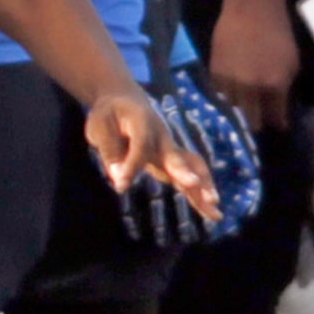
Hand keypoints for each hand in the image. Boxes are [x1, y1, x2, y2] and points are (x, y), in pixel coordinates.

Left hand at [84, 87, 220, 226]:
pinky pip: (190, 176)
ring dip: (202, 187)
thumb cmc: (110, 113)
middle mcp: (162, 137)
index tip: (120, 186)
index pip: (140, 148)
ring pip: (192, 167)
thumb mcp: (99, 126)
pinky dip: (200, 194)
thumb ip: (109, 150)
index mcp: (142, 123)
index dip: (131, 167)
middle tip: (192, 184)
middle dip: (183, 171)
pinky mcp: (172, 161)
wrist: (126, 100)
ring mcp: (170, 149)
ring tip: (214, 209)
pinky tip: (212, 213)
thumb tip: (117, 177)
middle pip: (176, 156)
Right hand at [209, 0, 300, 131]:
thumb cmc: (278, 33)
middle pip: (251, 120)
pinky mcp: (214, 73)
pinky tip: (233, 91)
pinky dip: (227, 95)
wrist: (251, 9)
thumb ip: (284, 87)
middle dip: (257, 122)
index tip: (277, 125)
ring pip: (233, 108)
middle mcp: (250, 89)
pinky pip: (220, 94)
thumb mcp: (292, 62)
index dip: (277, 123)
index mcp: (274, 86)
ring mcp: (230, 82)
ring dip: (240, 109)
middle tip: (259, 120)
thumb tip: (278, 106)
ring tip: (244, 106)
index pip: (274, 118)